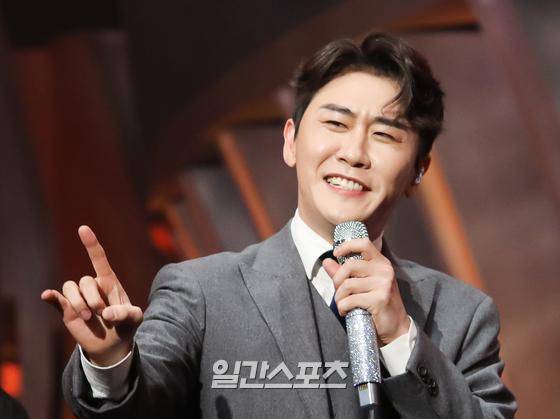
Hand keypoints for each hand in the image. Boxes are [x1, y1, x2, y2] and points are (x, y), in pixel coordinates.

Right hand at [41, 225, 142, 365]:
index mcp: (110, 283)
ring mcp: (79, 297)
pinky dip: (50, 297)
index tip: (83, 228)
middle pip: (85, 281)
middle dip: (93, 298)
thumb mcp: (134, 319)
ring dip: (78, 303)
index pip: (99, 259)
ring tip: (89, 318)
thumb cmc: (126, 325)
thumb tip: (107, 314)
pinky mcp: (67, 310)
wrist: (112, 344)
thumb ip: (126, 314)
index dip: (91, 244)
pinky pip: (56, 300)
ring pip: (69, 288)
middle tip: (101, 314)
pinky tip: (46, 296)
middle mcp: (92, 287)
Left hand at [323, 237, 409, 345]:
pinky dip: (343, 307)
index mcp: (381, 263)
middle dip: (337, 281)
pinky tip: (346, 312)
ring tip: (343, 304)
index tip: (336, 254)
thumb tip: (326, 261)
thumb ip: (344, 273)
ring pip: (347, 285)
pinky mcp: (379, 299)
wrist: (395, 327)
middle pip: (349, 266)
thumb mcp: (362, 285)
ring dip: (339, 297)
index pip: (364, 244)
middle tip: (339, 292)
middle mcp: (384, 270)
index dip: (347, 246)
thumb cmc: (377, 304)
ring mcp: (383, 284)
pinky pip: (350, 300)